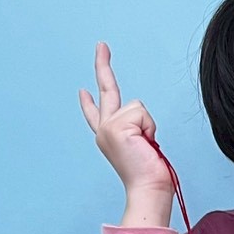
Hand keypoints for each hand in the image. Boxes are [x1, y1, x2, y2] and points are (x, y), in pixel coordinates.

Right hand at [78, 42, 172, 197]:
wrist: (148, 189)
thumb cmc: (150, 175)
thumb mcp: (143, 147)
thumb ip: (138, 132)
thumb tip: (142, 130)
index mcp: (109, 138)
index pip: (96, 114)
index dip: (89, 102)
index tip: (83, 91)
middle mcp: (104, 131)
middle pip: (107, 90)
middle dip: (102, 65)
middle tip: (101, 45)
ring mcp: (108, 128)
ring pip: (137, 106)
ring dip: (147, 125)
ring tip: (145, 146)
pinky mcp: (116, 127)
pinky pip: (141, 113)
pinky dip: (147, 127)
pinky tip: (144, 144)